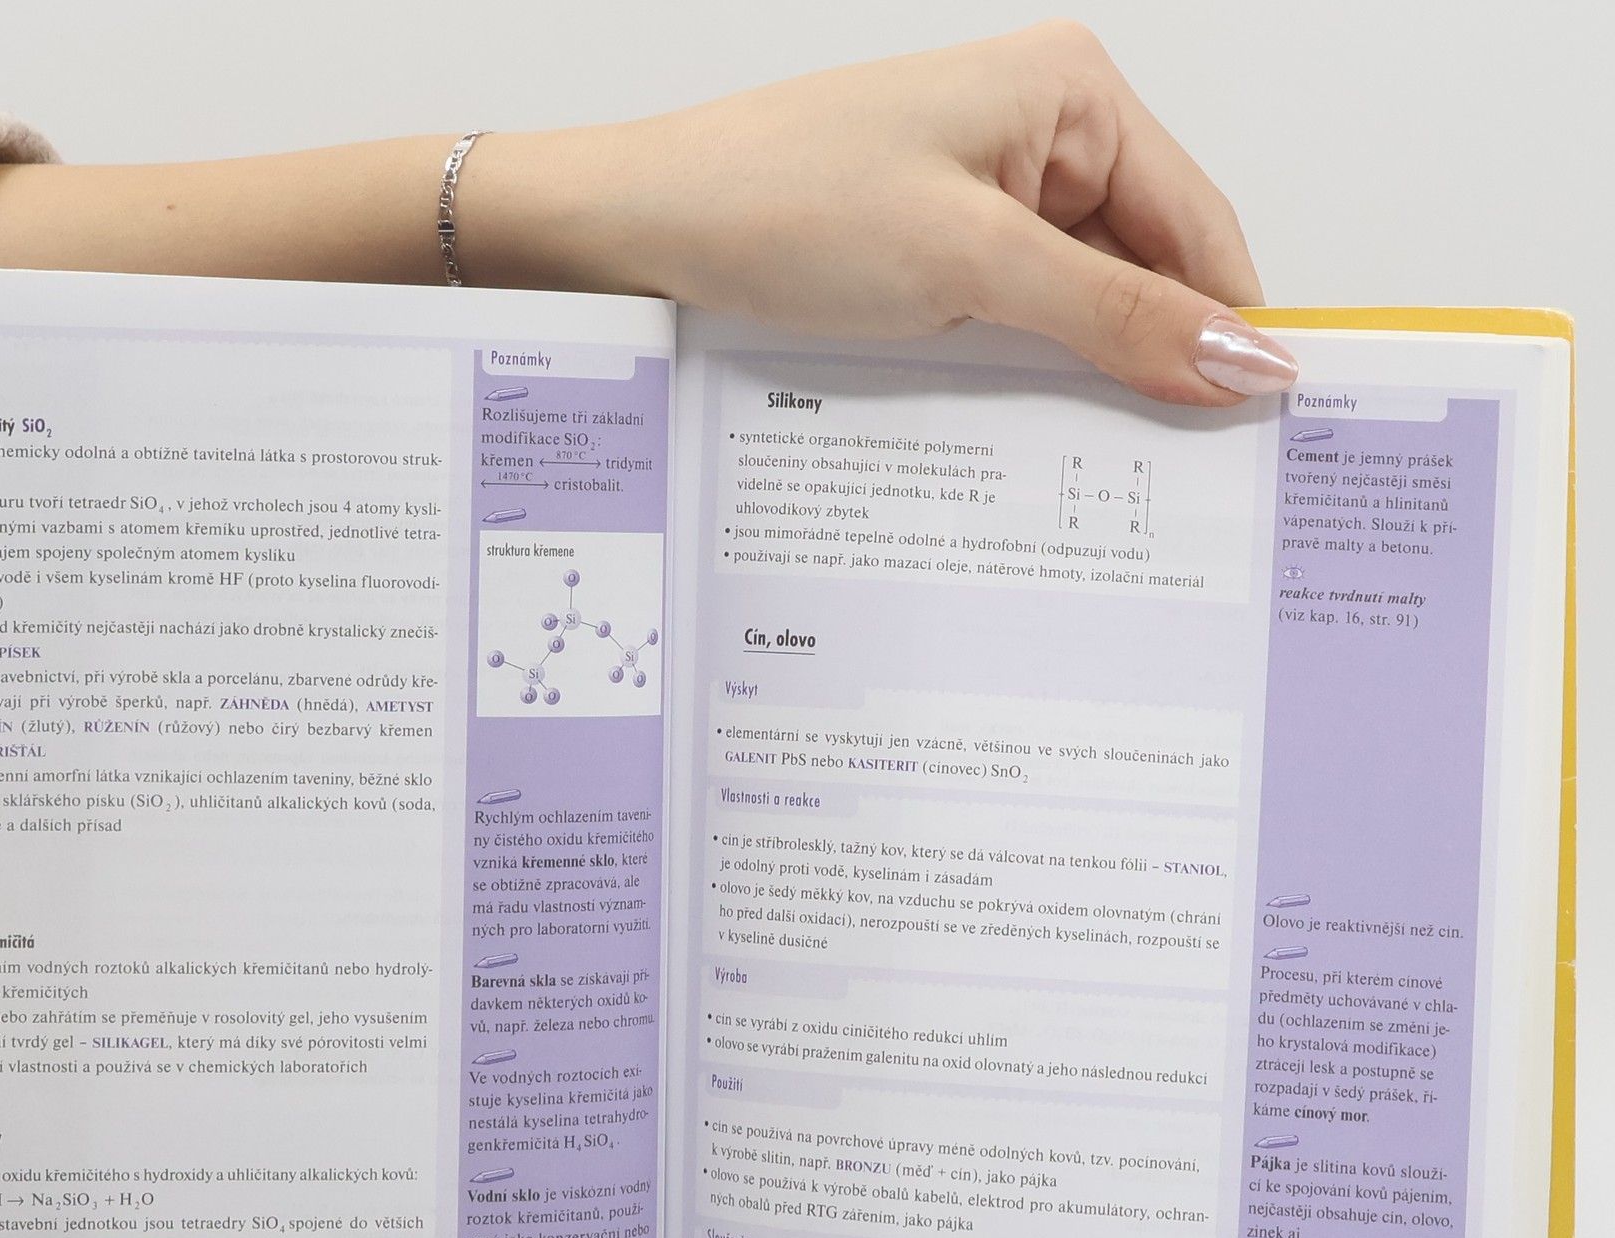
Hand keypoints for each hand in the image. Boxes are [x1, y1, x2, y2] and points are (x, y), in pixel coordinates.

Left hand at [481, 20, 1292, 404]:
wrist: (640, 230)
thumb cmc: (781, 205)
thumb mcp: (970, 265)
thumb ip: (1115, 317)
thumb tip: (1246, 361)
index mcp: (1072, 95)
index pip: (1201, 229)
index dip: (1233, 331)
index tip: (1258, 436)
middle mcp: (1042, 134)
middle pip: (1150, 271)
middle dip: (1158, 364)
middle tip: (1181, 482)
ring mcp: (987, 194)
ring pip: (1084, 306)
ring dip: (1089, 380)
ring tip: (1102, 470)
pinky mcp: (940, 249)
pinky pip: (1020, 319)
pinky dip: (1030, 375)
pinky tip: (1027, 436)